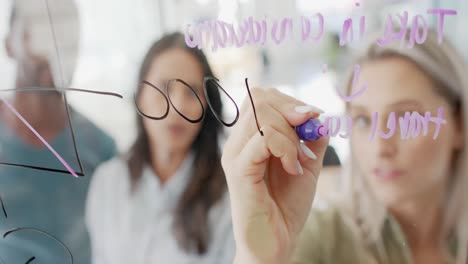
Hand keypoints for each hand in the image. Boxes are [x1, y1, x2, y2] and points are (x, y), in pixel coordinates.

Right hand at [222, 88, 328, 262]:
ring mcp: (235, 155)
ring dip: (290, 134)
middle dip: (292, 110)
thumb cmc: (286, 205)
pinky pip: (262, 139)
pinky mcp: (238, 171)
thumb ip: (312, 138)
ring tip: (298, 160)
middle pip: (259, 97)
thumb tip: (318, 115)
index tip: (312, 119)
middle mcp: (238, 142)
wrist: (276, 242)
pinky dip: (285, 148)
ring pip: (261, 116)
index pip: (262, 96)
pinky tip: (293, 168)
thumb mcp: (307, 164)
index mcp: (250, 137)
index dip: (290, 100)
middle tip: (306, 136)